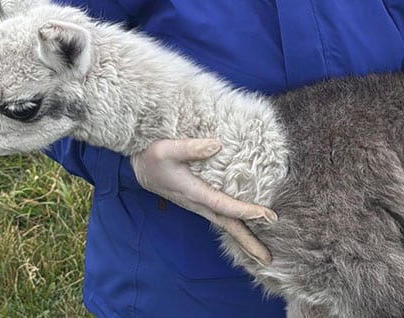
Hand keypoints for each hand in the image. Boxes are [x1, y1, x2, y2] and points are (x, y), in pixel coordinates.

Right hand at [131, 138, 276, 263]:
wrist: (136, 169)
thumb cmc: (150, 158)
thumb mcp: (166, 149)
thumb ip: (191, 147)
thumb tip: (217, 145)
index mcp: (193, 192)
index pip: (224, 205)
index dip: (246, 210)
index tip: (267, 216)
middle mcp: (198, 203)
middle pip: (228, 225)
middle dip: (248, 242)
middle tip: (267, 259)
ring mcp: (197, 205)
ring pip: (224, 223)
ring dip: (243, 238)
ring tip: (261, 252)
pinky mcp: (197, 201)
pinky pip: (219, 216)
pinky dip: (234, 225)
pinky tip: (243, 227)